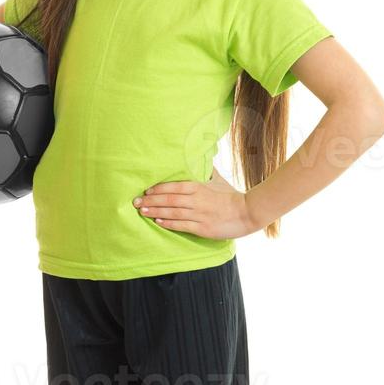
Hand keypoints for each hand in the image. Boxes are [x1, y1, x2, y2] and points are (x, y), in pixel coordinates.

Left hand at [132, 168, 253, 239]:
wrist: (248, 213)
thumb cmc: (231, 195)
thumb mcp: (218, 180)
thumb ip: (206, 171)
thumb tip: (201, 156)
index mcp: (199, 187)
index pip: (174, 186)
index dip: (158, 189)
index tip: (146, 190)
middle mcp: (197, 200)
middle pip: (169, 199)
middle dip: (150, 201)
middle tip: (135, 202)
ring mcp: (199, 215)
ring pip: (172, 213)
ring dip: (155, 212)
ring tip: (142, 212)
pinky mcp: (203, 228)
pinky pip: (182, 225)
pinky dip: (168, 223)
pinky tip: (157, 221)